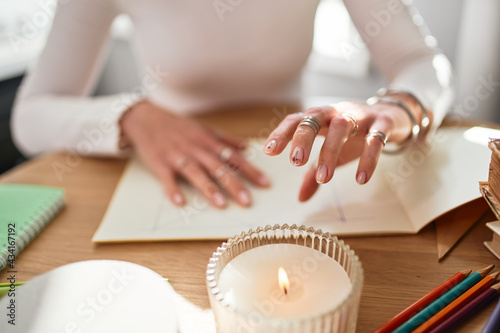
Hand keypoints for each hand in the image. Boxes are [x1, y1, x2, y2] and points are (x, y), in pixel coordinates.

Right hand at [120, 100, 269, 207]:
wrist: (146, 118)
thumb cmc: (177, 126)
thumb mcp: (203, 128)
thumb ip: (225, 139)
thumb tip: (246, 148)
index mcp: (208, 141)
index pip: (234, 157)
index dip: (250, 170)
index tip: (265, 183)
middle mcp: (195, 148)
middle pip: (218, 167)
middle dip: (234, 184)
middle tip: (248, 201)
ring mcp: (177, 156)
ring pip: (195, 172)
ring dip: (208, 188)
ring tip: (221, 204)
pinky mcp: (159, 163)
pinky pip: (167, 178)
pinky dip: (173, 190)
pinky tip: (181, 203)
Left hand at [264, 100, 426, 201]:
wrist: (395, 115)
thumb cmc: (356, 134)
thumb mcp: (335, 152)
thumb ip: (315, 173)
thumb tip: (299, 198)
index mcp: (321, 118)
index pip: (296, 120)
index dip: (282, 133)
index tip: (268, 152)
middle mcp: (337, 112)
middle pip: (314, 117)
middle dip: (303, 138)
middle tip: (295, 162)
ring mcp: (360, 115)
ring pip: (342, 127)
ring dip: (330, 151)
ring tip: (324, 178)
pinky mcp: (383, 123)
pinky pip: (375, 140)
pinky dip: (368, 159)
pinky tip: (360, 179)